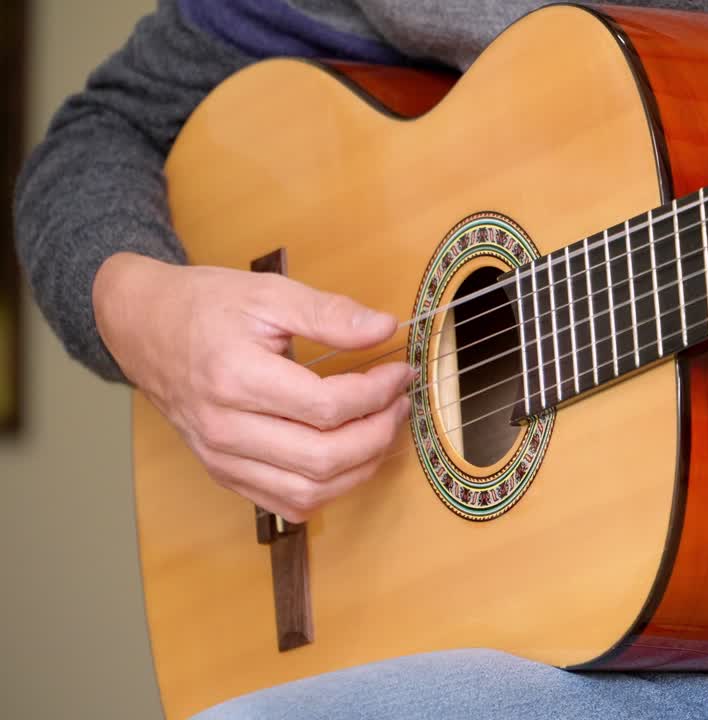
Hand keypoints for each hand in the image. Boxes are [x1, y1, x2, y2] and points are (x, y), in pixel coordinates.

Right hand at [94, 252, 413, 520]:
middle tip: (399, 405)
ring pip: (309, 492)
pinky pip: (286, 504)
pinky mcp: (224, 473)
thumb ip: (328, 312)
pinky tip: (348, 459)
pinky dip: (327, 490)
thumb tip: (383, 328)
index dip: (377, 393)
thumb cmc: (204, 306)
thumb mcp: (268, 293)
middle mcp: (225, 428)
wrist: (143, 327)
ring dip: (360, 468)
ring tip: (381, 431)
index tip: (399, 373)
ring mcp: (222, 458)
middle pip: (323, 458)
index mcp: (236, 378)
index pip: (327, 407)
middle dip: (377, 434)